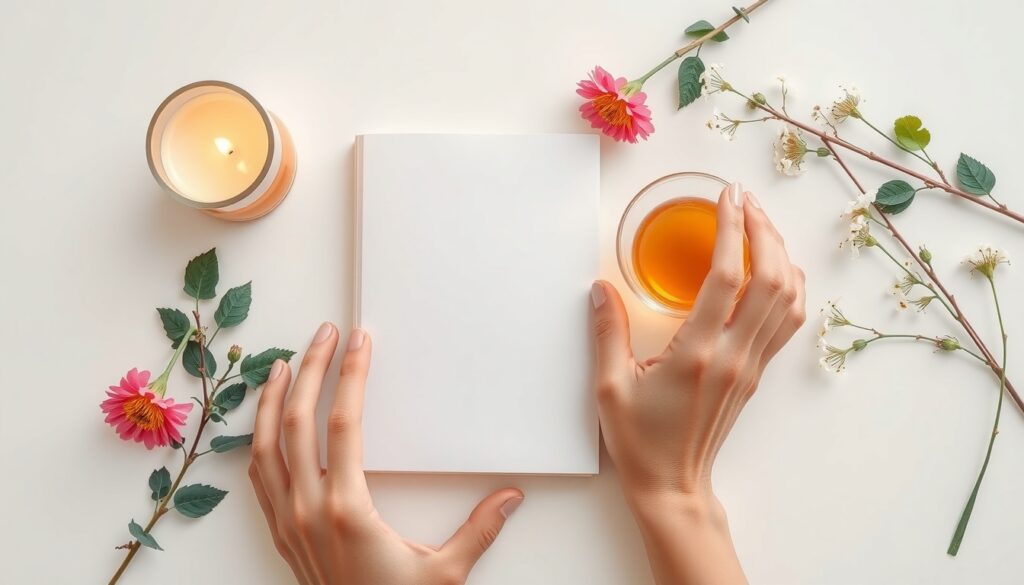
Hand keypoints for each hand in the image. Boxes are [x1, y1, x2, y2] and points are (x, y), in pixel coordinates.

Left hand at [249, 323, 523, 584]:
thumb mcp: (444, 574)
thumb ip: (478, 531)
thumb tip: (510, 497)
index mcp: (348, 510)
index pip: (344, 424)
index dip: (351, 375)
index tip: (358, 343)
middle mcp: (308, 510)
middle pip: (296, 423)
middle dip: (310, 370)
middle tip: (323, 335)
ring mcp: (288, 522)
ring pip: (264, 446)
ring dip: (271, 400)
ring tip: (283, 365)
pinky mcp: (281, 534)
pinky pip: (258, 476)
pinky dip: (258, 440)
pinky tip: (266, 423)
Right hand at [591, 183, 804, 584]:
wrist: (673, 485)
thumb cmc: (640, 441)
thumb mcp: (609, 387)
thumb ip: (606, 332)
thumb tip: (600, 288)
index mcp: (696, 354)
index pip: (727, 278)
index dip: (732, 230)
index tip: (726, 197)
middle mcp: (733, 356)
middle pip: (771, 280)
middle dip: (763, 231)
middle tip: (744, 201)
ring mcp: (751, 365)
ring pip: (788, 299)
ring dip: (780, 255)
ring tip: (760, 225)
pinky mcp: (755, 373)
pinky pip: (787, 321)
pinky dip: (789, 286)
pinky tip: (774, 268)